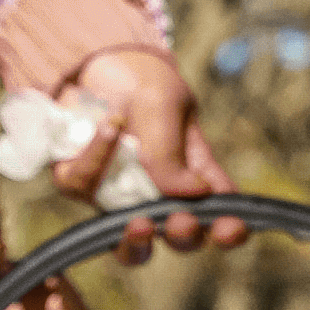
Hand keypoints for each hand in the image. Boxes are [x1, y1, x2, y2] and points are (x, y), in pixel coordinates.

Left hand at [58, 43, 246, 255]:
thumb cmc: (144, 85)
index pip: (219, 215)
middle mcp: (158, 197)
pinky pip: (83, 184)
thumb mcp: (165, 105)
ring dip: (138, 238)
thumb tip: (193, 193)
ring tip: (140, 222)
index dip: (229, 231)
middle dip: (184, 236)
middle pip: (180, 240)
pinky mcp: (78, 185)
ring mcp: (117, 198)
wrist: (93, 64)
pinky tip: (110, 126)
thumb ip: (171, 150)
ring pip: (130, 245)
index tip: (230, 227)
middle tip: (181, 221)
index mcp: (195, 178)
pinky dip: (96, 156)